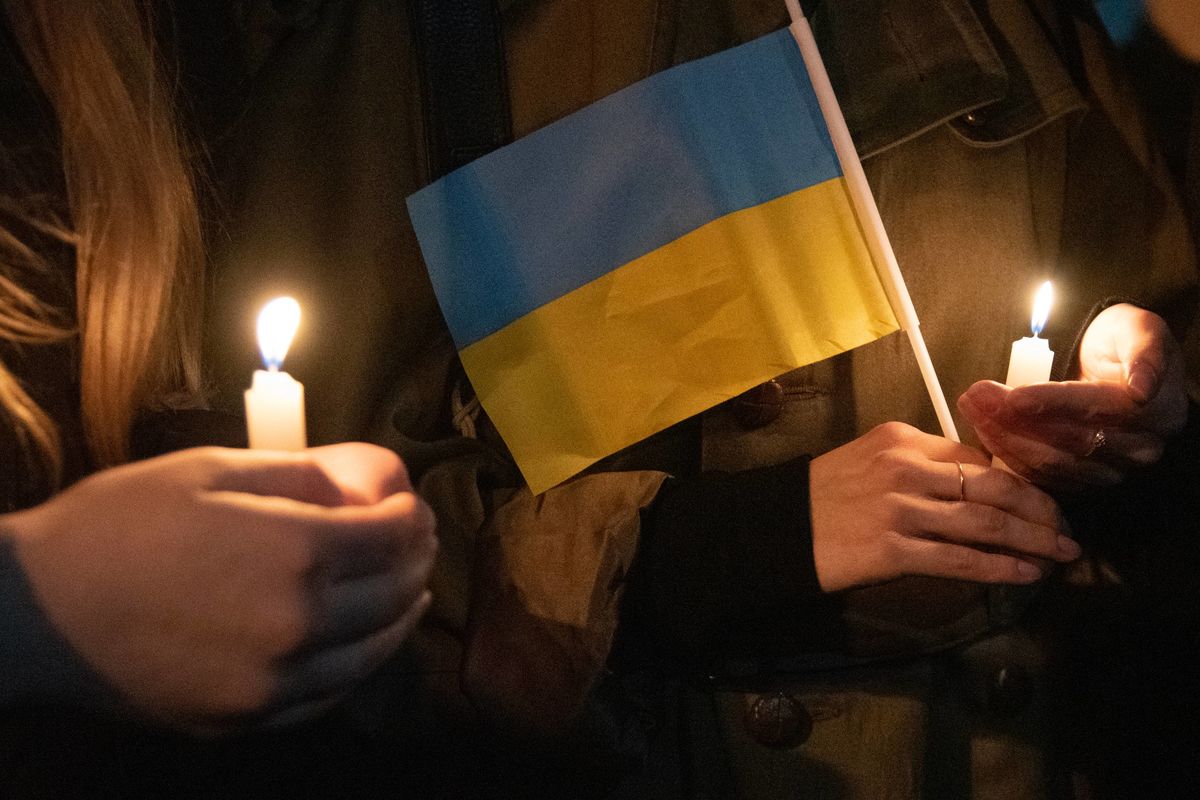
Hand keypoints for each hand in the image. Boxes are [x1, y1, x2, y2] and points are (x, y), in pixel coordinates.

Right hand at [1, 444, 435, 729]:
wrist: (36, 610)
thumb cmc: (120, 523)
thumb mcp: (213, 471)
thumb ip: (302, 478)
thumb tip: (364, 488)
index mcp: (295, 552)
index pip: (392, 535)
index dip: (411, 515)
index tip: (410, 504)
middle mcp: (299, 624)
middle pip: (392, 595)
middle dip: (415, 561)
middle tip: (418, 544)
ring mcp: (273, 682)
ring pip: (370, 654)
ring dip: (399, 618)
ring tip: (411, 594)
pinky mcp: (244, 719)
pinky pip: (325, 697)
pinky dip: (355, 667)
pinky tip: (360, 647)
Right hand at [809, 422, 1075, 592]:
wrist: (773, 530)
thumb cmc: (820, 496)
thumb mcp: (868, 460)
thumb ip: (917, 465)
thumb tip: (972, 484)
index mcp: (900, 439)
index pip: (974, 457)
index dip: (1017, 480)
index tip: (1038, 499)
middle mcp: (906, 469)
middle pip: (993, 486)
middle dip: (1039, 509)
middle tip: (1065, 529)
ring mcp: (900, 510)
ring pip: (985, 524)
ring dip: (1032, 540)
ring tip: (1060, 555)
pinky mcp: (893, 550)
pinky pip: (960, 560)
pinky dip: (999, 567)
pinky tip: (1024, 574)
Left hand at [959, 304, 1186, 489]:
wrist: (1120, 366)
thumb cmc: (1124, 343)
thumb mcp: (1140, 329)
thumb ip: (1145, 352)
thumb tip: (1142, 388)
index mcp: (1158, 411)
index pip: (1096, 408)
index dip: (1052, 402)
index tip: (1013, 395)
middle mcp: (1138, 448)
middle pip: (1069, 440)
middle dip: (1015, 418)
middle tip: (975, 395)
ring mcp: (1110, 470)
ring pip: (1050, 462)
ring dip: (1004, 436)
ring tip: (972, 406)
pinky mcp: (1082, 480)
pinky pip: (1040, 476)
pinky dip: (1007, 452)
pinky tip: (983, 428)